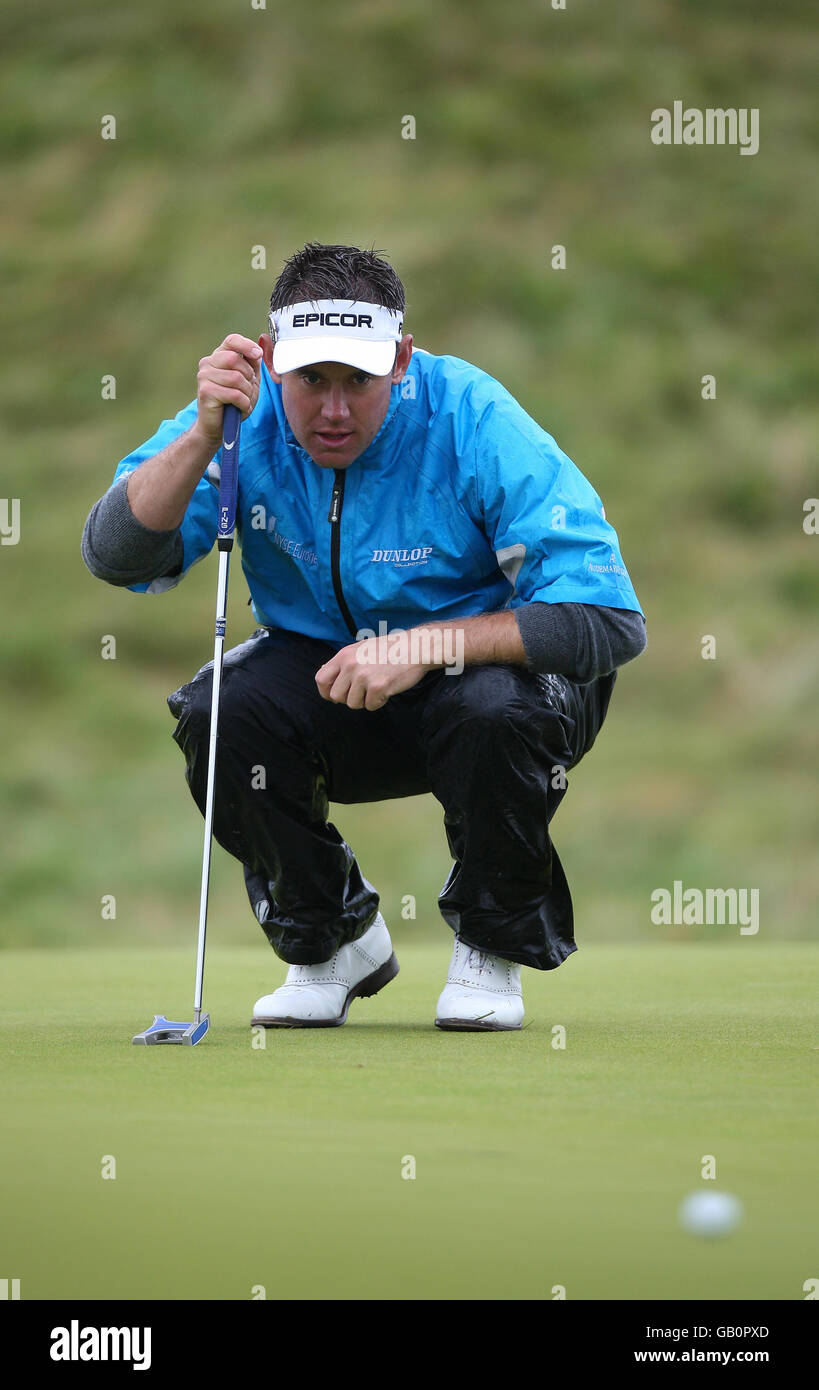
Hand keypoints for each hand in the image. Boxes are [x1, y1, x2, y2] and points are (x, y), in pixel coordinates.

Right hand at [194, 333, 262, 447]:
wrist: (219, 425)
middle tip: (248, 389)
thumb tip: (262, 344)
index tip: (258, 355)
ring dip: (246, 392)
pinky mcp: (205, 392)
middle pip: (234, 359)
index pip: (232, 340)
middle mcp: (208, 363)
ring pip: (236, 378)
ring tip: (243, 400)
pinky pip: (234, 393)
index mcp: (219, 356)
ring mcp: (204, 377)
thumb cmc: (234, 401)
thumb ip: (254, 363)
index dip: (247, 345)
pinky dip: (243, 403)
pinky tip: (240, 407)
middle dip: (248, 376)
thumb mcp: (249, 380)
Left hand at [315, 639, 431, 709]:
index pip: (321, 679)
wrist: (416, 647)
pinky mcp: (378, 687)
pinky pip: (371, 706)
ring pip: (353, 704)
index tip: (334, 696)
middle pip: (336, 696)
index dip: (326, 691)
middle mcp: (351, 665)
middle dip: (348, 699)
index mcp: (344, 655)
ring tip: (377, 687)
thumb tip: (327, 679)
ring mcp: (364, 676)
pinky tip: (387, 688)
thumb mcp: (361, 649)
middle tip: (362, 693)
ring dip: (365, 700)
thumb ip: (345, 663)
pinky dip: (379, 702)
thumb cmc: (390, 649)